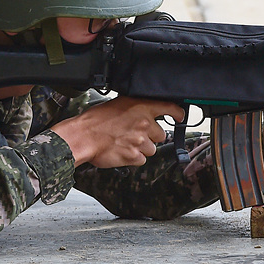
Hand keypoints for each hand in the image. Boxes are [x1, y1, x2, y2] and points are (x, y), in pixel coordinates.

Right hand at [50, 96, 183, 167]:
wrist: (83, 136)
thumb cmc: (95, 120)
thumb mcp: (117, 104)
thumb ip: (134, 108)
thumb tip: (142, 111)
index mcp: (141, 107)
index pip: (169, 108)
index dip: (177, 113)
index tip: (180, 116)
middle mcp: (144, 123)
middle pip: (160, 134)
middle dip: (150, 136)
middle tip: (134, 134)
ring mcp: (141, 141)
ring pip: (151, 149)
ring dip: (141, 148)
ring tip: (125, 143)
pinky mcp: (135, 156)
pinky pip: (141, 160)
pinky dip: (133, 158)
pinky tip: (122, 151)